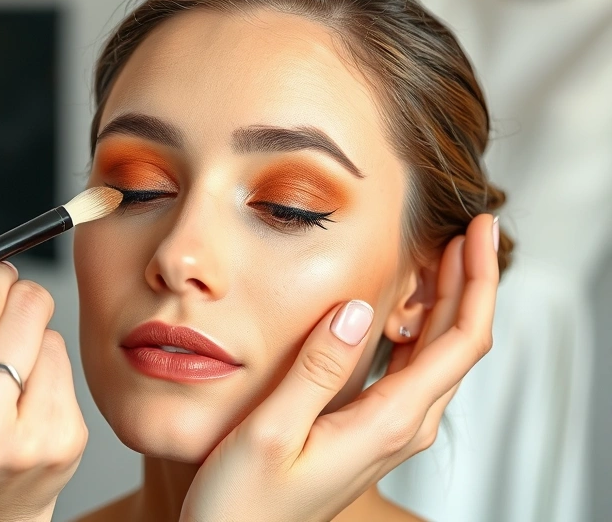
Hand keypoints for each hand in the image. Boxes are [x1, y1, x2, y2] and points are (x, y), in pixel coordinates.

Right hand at [180, 214, 498, 521]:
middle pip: (457, 343)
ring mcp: (385, 433)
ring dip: (444, 301)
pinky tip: (395, 310)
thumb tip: (357, 308)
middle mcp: (399, 429)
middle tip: (464, 227)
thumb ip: (316, 370)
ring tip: (436, 254)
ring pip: (436, 356)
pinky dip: (415, 329)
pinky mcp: (366, 433)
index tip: (475, 230)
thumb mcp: (271, 432)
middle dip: (469, 280)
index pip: (460, 341)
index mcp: (387, 424)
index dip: (477, 280)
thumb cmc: (244, 506)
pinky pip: (410, 372)